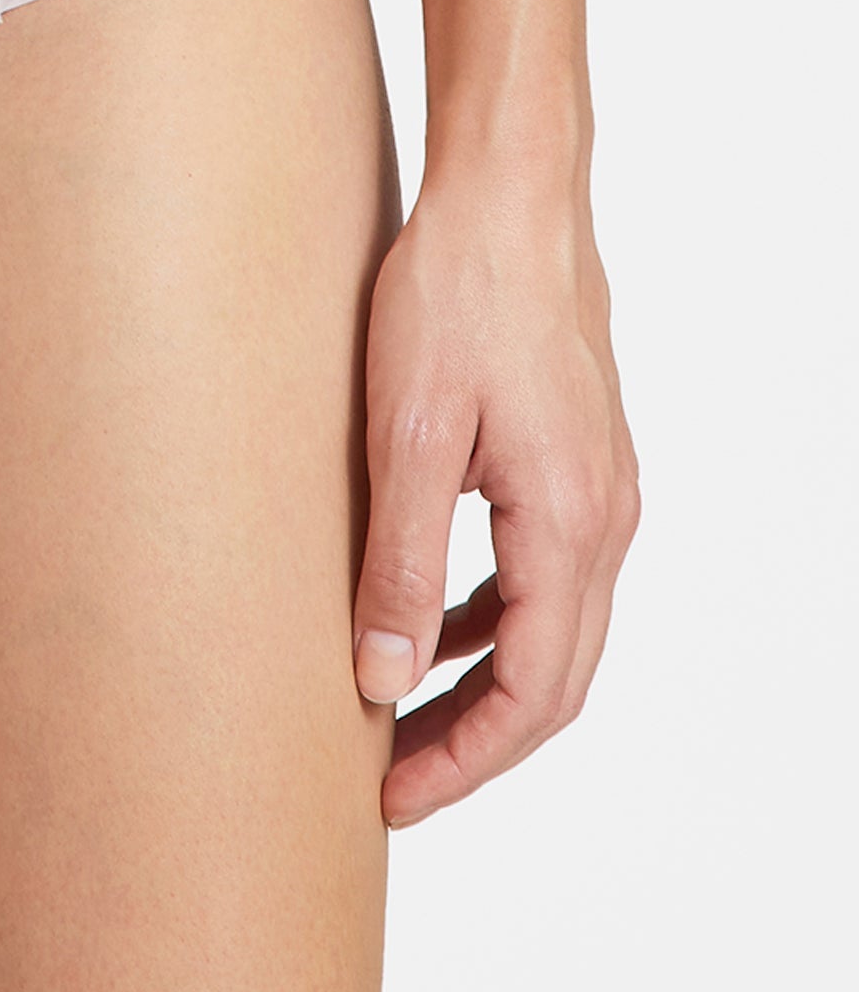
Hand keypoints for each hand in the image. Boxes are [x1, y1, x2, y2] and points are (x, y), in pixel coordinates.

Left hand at [351, 168, 637, 826]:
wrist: (509, 192)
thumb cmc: (456, 292)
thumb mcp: (407, 432)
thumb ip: (399, 561)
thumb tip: (384, 679)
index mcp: (570, 527)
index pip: (532, 695)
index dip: (464, 760)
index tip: (391, 799)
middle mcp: (606, 519)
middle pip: (554, 678)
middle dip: (474, 741)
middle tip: (389, 782)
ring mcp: (600, 487)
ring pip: (553, 627)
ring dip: (482, 681)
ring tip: (398, 714)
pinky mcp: (576, 457)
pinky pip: (543, 571)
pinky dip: (492, 615)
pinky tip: (430, 616)